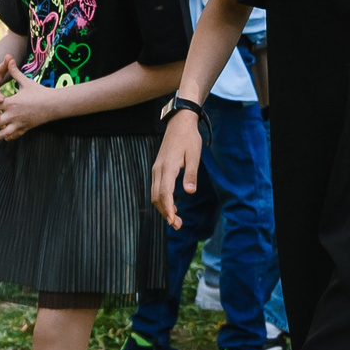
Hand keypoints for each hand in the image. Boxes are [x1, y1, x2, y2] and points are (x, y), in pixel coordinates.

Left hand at [0, 71, 59, 143]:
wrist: (54, 105)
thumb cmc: (40, 92)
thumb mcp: (26, 82)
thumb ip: (15, 72)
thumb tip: (9, 58)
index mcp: (11, 103)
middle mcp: (13, 115)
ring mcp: (19, 124)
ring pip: (2, 133)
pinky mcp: (25, 128)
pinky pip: (14, 134)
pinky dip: (7, 136)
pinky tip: (1, 139)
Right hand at [150, 110, 204, 227]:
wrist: (179, 124)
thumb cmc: (189, 139)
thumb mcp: (194, 156)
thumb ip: (191, 174)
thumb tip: (190, 192)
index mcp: (167, 167)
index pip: (165, 193)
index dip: (168, 208)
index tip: (172, 221)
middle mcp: (158, 170)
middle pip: (157, 197)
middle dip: (165, 213)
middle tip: (177, 225)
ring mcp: (156, 169)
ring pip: (155, 194)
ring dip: (163, 208)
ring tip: (176, 220)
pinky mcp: (158, 169)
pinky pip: (157, 188)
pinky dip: (163, 200)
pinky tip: (173, 207)